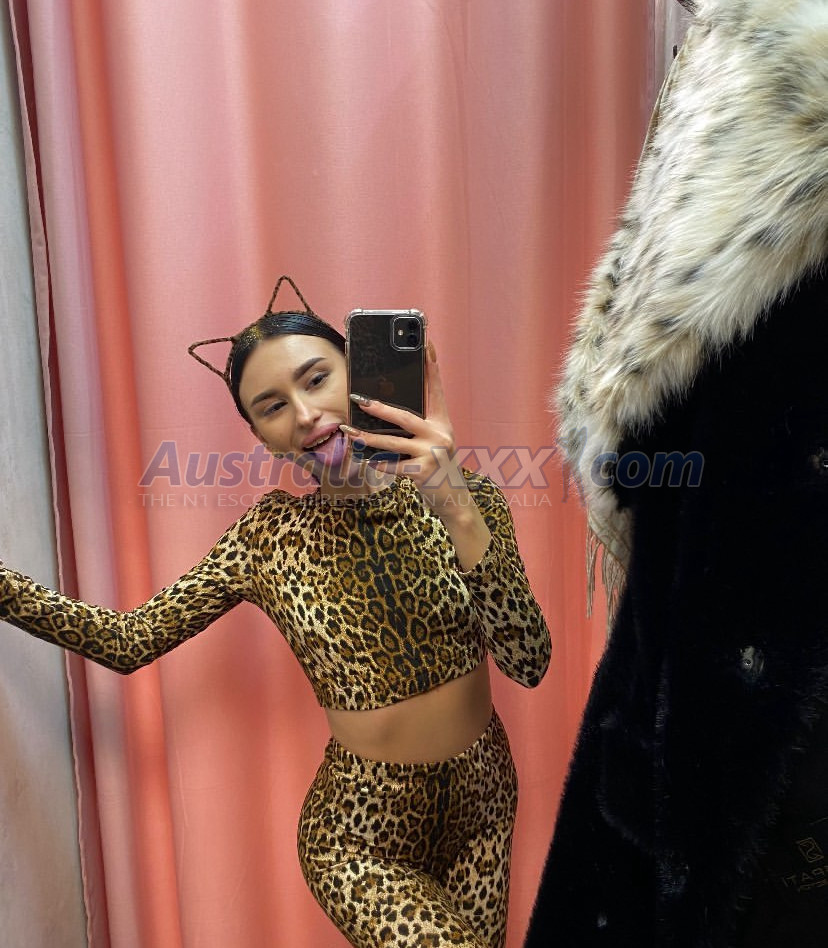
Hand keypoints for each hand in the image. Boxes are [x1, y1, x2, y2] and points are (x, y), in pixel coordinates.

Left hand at [340, 343, 466, 513]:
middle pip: (405, 417)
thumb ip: (419, 426)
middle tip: (359, 400)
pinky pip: (393, 465)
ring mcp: (433, 453)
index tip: (426, 343)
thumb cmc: (437, 465)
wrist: (453, 497)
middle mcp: (440, 434)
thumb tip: (383, 410)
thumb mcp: (434, 441)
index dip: (431, 366)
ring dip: (368, 438)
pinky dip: (377, 462)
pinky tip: (363, 459)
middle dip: (380, 409)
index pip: (435, 389)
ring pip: (394, 442)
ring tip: (350, 432)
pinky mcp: (424, 472)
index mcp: (442, 422)